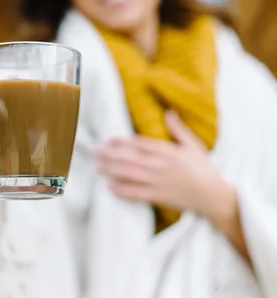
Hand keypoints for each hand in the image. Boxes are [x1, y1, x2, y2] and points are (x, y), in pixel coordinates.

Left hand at [94, 111, 235, 218]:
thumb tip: (169, 112)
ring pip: (129, 175)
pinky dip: (122, 190)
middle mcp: (161, 166)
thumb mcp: (193, 145)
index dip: (123, 141)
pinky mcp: (159, 197)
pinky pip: (136, 193)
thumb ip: (178, 129)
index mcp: (168, 151)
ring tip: (97, 167)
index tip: (109, 139)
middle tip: (95, 152)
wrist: (213, 196)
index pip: (140, 143)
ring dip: (111, 171)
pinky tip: (110, 187)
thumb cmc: (203, 169)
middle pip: (130, 158)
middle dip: (110, 155)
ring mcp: (159, 182)